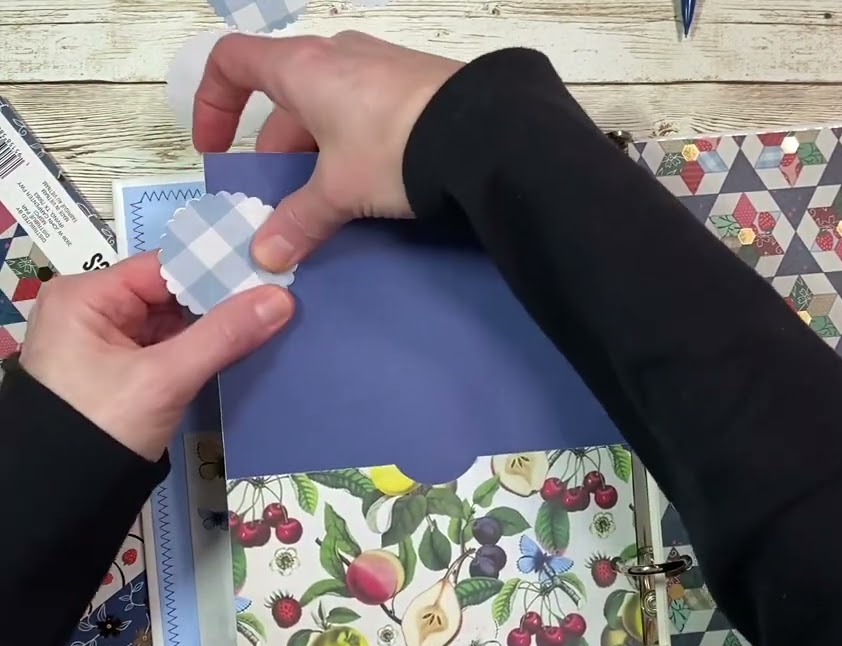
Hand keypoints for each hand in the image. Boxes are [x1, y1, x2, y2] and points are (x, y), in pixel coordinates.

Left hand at [18, 253, 293, 460]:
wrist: (64, 496)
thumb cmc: (100, 425)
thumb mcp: (164, 378)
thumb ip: (223, 335)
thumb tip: (282, 298)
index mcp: (84, 297)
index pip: (163, 267)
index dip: (216, 267)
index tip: (269, 267)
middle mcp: (92, 310)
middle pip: (171, 293)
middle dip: (222, 298)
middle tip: (280, 292)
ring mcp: (108, 343)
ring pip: (176, 322)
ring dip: (218, 325)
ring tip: (273, 313)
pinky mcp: (124, 371)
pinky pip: (172, 347)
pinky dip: (204, 347)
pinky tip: (245, 342)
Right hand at [192, 31, 463, 271]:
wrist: (488, 133)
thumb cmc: (398, 145)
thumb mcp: (340, 189)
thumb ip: (299, 219)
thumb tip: (266, 252)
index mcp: (302, 67)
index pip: (232, 62)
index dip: (212, 103)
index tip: (215, 148)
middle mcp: (338, 55)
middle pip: (285, 99)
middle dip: (277, 152)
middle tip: (281, 203)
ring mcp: (381, 66)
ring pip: (329, 108)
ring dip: (318, 153)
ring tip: (329, 203)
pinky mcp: (417, 86)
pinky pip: (367, 112)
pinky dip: (355, 145)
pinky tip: (373, 186)